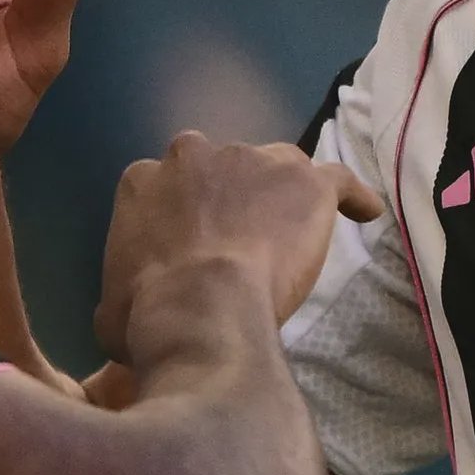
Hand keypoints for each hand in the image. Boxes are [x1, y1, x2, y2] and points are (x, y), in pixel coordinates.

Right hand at [97, 131, 381, 346]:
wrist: (200, 306)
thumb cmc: (146, 313)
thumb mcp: (111, 310)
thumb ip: (121, 297)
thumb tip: (124, 320)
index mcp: (142, 180)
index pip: (165, 184)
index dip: (181, 213)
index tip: (190, 241)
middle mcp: (193, 154)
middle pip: (218, 166)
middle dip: (227, 193)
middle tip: (236, 234)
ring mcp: (252, 160)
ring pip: (276, 166)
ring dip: (281, 191)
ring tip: (292, 225)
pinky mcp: (305, 180)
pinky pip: (338, 180)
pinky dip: (351, 196)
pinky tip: (363, 212)